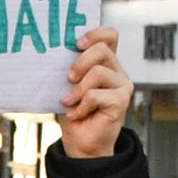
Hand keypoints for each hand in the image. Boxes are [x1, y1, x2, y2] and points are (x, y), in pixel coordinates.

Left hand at [59, 25, 130, 159]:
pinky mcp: (121, 101)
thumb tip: (56, 53)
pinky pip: (96, 95)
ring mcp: (122, 85)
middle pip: (102, 49)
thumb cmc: (73, 112)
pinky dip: (81, 105)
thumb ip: (69, 68)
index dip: (94, 34)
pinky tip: (77, 114)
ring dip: (78, 89)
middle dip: (80, 62)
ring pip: (98, 72)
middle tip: (68, 78)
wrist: (81, 144)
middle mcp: (117, 71)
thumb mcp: (67, 85)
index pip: (109, 35)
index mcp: (105, 63)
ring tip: (70, 102)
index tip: (76, 44)